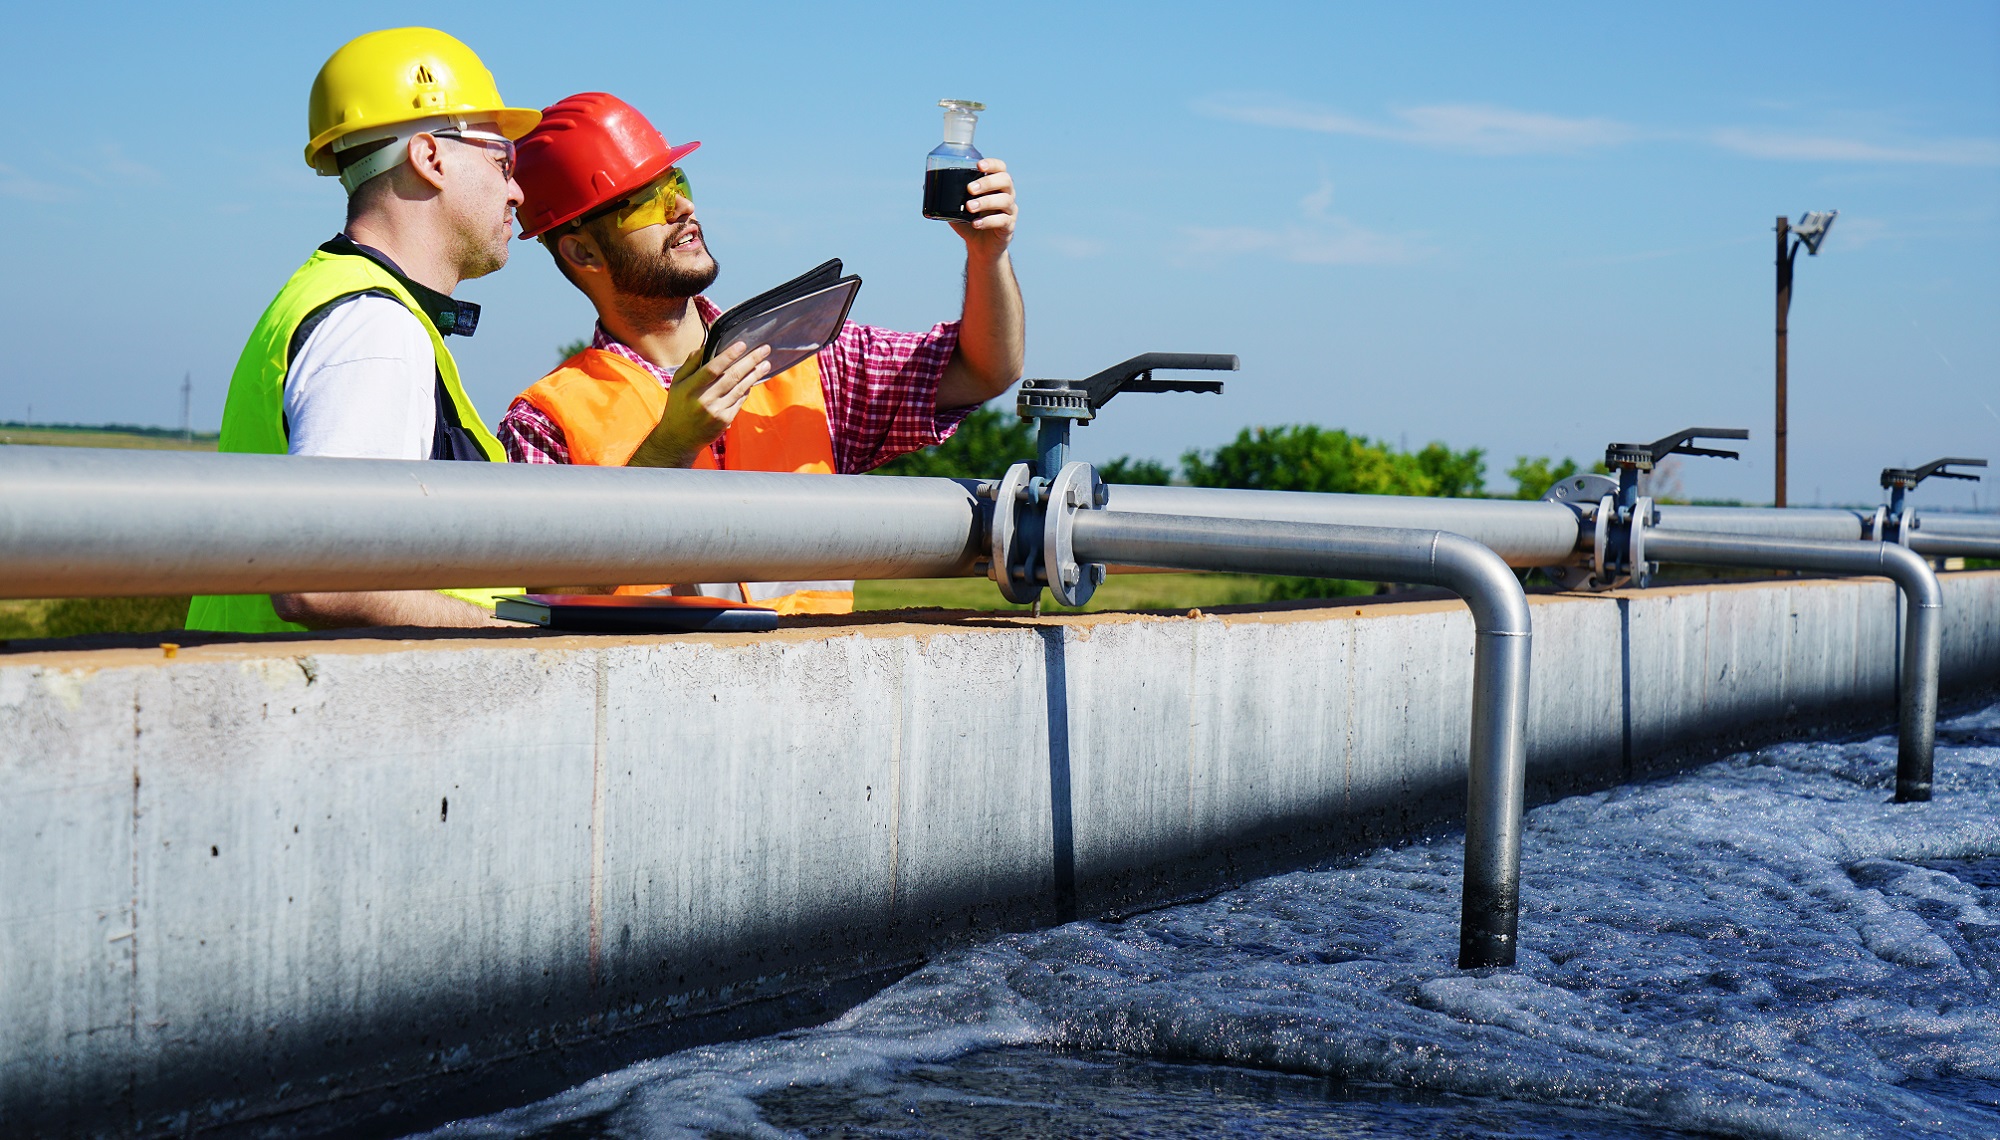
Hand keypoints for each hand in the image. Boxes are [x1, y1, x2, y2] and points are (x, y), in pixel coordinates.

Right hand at [627, 341, 771, 467]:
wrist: (679, 438)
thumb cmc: (678, 406)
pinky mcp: (725, 421)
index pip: (712, 368)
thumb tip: (707, 346)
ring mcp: (716, 412)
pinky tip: (754, 379)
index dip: (728, 356)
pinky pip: (739, 401)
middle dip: (750, 361)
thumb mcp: (677, 383)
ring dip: (755, 375)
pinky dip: (747, 389)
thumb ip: (691, 363)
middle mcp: (704, 400)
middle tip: (765, 349)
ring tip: (766, 364)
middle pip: (731, 377)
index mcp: (690, 388)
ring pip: (740, 389)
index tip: (742, 344)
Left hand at [950, 158, 1015, 257]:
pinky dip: (988, 221)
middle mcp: (1006, 194)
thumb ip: (947, 196)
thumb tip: (925, 185)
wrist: (981, 248)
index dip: (992, 164)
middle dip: (987, 182)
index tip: (978, 165)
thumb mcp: (957, 207)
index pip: (1000, 168)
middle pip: (1005, 180)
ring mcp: (1010, 210)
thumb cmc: (970, 222)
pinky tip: (975, 223)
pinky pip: (1002, 221)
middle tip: (969, 189)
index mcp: (996, 185)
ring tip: (969, 207)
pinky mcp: (1009, 227)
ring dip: (986, 202)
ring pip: (1004, 200)